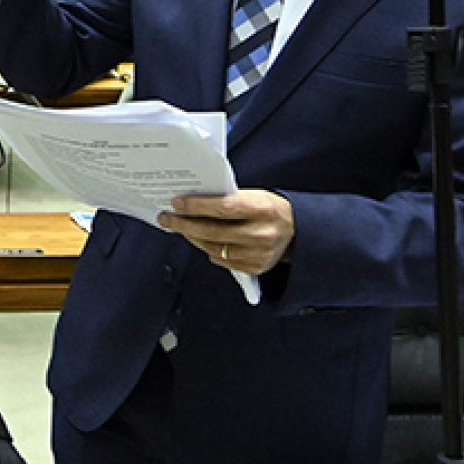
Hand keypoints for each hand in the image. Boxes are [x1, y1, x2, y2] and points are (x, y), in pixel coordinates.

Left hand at [159, 189, 294, 276]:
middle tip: (165, 218)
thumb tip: (192, 201)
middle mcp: (261, 233)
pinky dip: (208, 248)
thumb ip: (228, 200)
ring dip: (192, 237)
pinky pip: (222, 260)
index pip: (223, 208)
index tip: (176, 203)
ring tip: (179, 227)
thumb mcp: (254, 196)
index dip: (197, 206)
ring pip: (213, 247)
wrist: (297, 231)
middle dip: (184, 224)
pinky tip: (199, 239)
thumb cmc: (268, 209)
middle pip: (213, 231)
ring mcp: (259, 253)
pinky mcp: (256, 267)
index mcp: (262, 209)